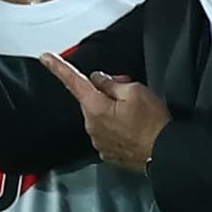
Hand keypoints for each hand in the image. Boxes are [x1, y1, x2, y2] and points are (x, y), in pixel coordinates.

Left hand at [39, 54, 170, 171]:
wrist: (165, 153)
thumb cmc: (152, 123)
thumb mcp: (135, 90)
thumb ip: (111, 82)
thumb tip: (99, 80)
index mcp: (95, 107)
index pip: (73, 81)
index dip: (58, 67)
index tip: (46, 58)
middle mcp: (91, 126)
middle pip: (91, 100)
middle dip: (106, 93)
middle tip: (129, 91)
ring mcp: (98, 142)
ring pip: (100, 117)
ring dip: (113, 112)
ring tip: (136, 115)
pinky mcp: (108, 153)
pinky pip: (107, 133)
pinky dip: (117, 128)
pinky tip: (134, 129)